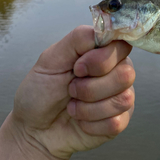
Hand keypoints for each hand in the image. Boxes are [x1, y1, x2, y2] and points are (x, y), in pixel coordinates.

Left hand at [11, 25, 134, 159]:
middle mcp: (116, 70)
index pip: (122, 46)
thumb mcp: (52, 59)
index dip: (102, 59)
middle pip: (126, 74)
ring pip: (123, 99)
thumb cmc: (41, 90)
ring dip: (89, 107)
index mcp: (103, 51)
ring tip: (73, 106)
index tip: (78, 68)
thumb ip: (78, 39)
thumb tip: (104, 31)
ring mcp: (120, 96)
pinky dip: (91, 124)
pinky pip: (117, 122)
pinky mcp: (119, 121)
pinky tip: (80, 121)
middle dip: (90, 87)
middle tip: (71, 89)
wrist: (33, 129)